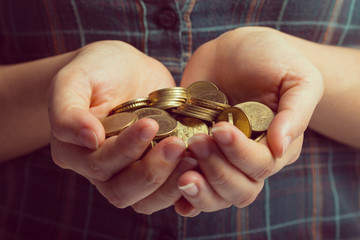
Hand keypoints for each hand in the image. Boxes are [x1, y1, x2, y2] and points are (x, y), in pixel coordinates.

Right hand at [48, 40, 186, 208]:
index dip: (125, 149)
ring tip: (192, 156)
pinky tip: (198, 167)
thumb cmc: (97, 69)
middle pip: (122, 190)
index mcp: (75, 152)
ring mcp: (128, 172)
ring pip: (145, 199)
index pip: (99, 163)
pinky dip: (183, 185)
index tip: (150, 124)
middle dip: (152, 171)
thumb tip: (89, 139)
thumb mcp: (74, 79)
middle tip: (177, 144)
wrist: (125, 69)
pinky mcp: (153, 168)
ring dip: (170, 183)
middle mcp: (100, 169)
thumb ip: (68, 111)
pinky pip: (166, 192)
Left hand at [176, 27, 323, 215]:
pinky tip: (174, 188)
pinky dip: (184, 195)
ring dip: (198, 188)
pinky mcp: (197, 152)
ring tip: (180, 167)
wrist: (234, 50)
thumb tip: (280, 147)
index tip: (220, 128)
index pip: (261, 166)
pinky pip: (192, 186)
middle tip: (197, 142)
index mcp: (275, 146)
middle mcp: (248, 158)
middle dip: (216, 170)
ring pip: (216, 195)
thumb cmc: (272, 59)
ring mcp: (221, 158)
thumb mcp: (298, 78)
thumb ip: (296, 112)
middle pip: (238, 190)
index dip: (240, 154)